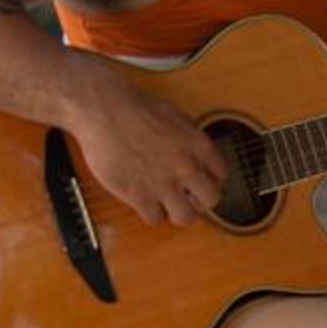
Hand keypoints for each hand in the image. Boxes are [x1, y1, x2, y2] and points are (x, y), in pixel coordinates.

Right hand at [69, 78, 226, 226]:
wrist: (105, 112)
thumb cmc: (135, 108)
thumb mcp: (177, 118)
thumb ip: (190, 142)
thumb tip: (195, 158)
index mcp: (199, 146)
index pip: (221, 175)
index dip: (210, 180)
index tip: (200, 183)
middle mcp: (187, 167)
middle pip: (211, 199)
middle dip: (200, 200)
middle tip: (188, 198)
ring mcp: (164, 184)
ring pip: (185, 217)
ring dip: (178, 213)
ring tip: (168, 205)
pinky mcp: (140, 196)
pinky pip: (155, 219)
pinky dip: (151, 213)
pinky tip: (145, 202)